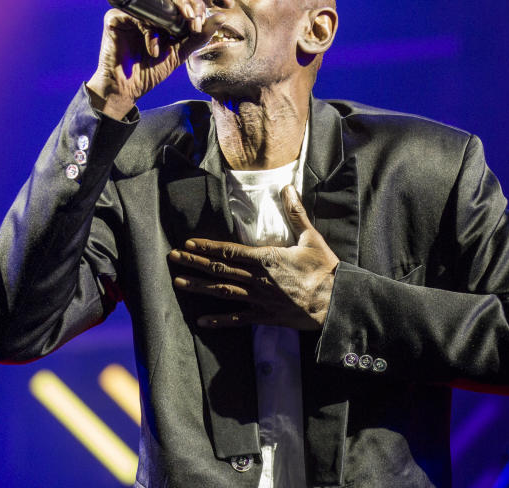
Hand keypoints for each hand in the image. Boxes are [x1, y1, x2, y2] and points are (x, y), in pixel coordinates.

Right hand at [87, 0, 206, 119]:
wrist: (127, 89)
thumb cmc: (151, 71)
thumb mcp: (181, 52)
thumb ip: (199, 36)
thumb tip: (221, 17)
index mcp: (161, 13)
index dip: (195, 3)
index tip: (200, 24)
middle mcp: (146, 8)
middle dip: (186, 1)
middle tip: (194, 20)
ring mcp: (130, 11)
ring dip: (172, 8)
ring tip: (178, 32)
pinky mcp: (114, 19)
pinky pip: (136, 15)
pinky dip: (149, 31)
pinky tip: (154, 50)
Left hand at [169, 185, 339, 329]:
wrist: (336, 302)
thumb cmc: (324, 269)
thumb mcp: (311, 237)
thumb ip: (295, 213)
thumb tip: (287, 187)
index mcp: (266, 258)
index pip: (229, 251)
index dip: (207, 247)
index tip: (188, 244)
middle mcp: (258, 279)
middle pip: (219, 269)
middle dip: (194, 263)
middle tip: (172, 259)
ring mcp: (259, 299)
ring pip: (223, 291)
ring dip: (199, 286)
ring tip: (179, 282)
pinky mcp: (265, 316)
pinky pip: (238, 319)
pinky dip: (220, 320)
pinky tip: (203, 321)